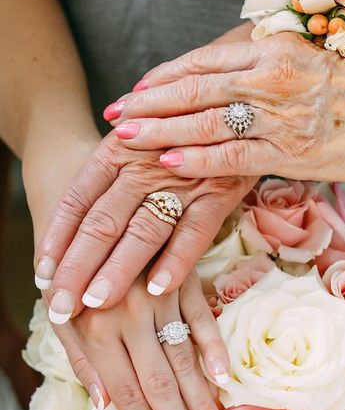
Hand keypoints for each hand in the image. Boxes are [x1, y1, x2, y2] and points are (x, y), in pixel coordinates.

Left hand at [33, 131, 255, 324]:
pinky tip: (156, 289)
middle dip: (78, 267)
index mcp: (116, 150)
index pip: (77, 200)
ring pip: (143, 230)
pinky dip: (176, 261)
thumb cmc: (178, 133)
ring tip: (96, 303)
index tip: (42, 274)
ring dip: (118, 269)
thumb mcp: (137, 142)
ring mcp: (181, 179)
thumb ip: (107, 174)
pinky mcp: (217, 192)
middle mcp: (143, 164)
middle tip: (61, 303)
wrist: (236, 106)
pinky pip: (194, 231)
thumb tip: (74, 223)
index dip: (58, 239)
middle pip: (103, 222)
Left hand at [49, 270, 227, 409]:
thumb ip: (85, 361)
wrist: (90, 204)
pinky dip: (215, 348)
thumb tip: (108, 409)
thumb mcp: (64, 317)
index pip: (129, 395)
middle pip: (161, 386)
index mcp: (96, 330)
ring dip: (204, 404)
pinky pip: (204, 318)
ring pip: (186, 360)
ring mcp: (161, 296)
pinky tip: (227, 380)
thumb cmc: (71, 272)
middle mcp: (129, 316)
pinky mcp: (184, 278)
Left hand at [107, 33, 344, 181]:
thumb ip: (267, 71)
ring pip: (204, 121)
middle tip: (116, 116)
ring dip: (160, 129)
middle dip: (148, 103)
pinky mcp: (290, 153)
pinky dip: (196, 157)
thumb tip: (232, 84)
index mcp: (274, 48)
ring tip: (127, 137)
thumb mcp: (309, 63)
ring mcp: (279, 116)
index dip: (164, 77)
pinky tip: (168, 159)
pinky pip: (231, 155)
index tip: (135, 90)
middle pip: (194, 88)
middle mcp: (270, 76)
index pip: (203, 61)